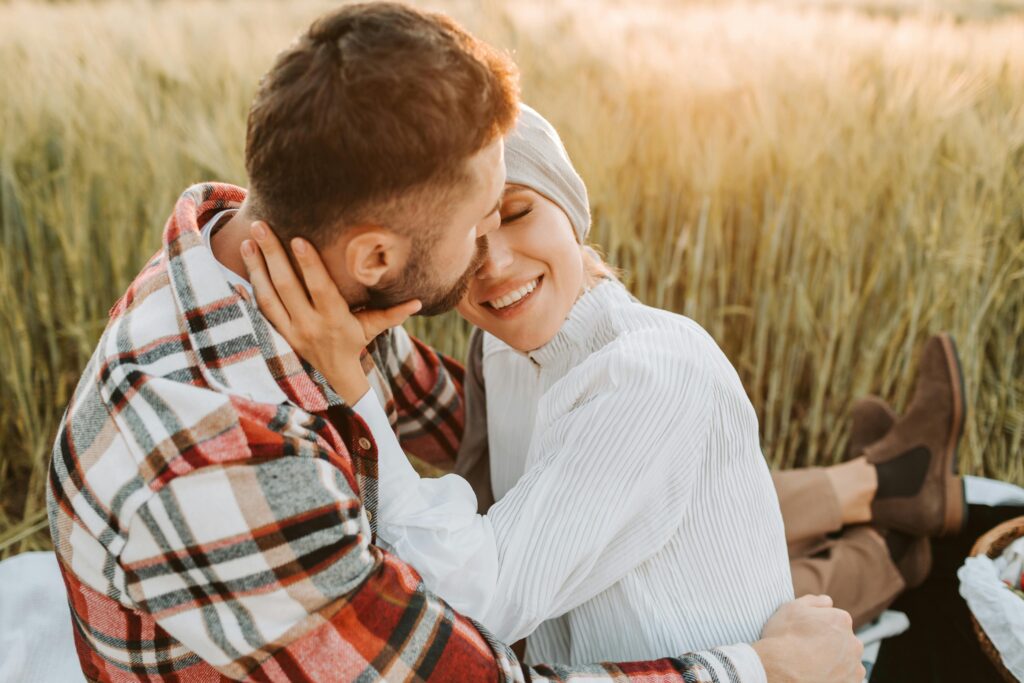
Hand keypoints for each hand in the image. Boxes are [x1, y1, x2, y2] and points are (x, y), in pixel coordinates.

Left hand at [240, 221, 420, 404]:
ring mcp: (290, 329)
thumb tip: (419, 302)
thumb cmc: (355, 343)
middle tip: (261, 226)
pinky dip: (252, 283)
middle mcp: (309, 325)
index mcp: (335, 320)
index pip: (320, 289)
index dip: (309, 264)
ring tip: (248, 240)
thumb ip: (393, 314)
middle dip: (272, 255)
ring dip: (256, 267)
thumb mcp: (374, 328)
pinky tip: (245, 261)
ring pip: (268, 295)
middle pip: (287, 286)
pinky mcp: (277, 331)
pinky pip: (261, 306)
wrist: (333, 375)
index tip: (298, 240)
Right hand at [751, 595, 864, 682]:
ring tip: (813, 666)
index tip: (807, 634)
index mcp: (841, 620)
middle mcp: (853, 643)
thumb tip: (827, 601)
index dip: (819, 626)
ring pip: (846, 661)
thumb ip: (813, 601)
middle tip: (809, 650)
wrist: (780, 671)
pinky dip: (836, 678)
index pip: (835, 620)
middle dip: (830, 644)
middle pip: (843, 641)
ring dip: (835, 662)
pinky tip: (818, 675)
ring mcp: (854, 667)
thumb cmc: (784, 638)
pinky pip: (846, 679)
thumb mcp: (792, 608)